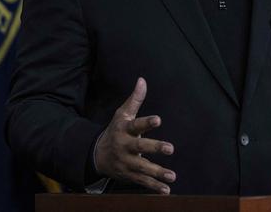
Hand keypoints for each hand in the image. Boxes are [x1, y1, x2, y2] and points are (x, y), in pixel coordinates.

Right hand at [93, 77, 176, 193]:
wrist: (98, 155)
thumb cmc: (116, 130)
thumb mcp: (122, 114)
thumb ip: (135, 99)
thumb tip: (142, 80)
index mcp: (124, 130)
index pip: (136, 125)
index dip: (146, 123)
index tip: (158, 119)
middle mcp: (124, 147)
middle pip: (139, 147)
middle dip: (154, 148)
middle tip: (170, 148)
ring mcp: (126, 162)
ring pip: (142, 168)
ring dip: (157, 173)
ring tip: (172, 176)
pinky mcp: (129, 175)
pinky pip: (142, 182)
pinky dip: (153, 187)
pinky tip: (166, 190)